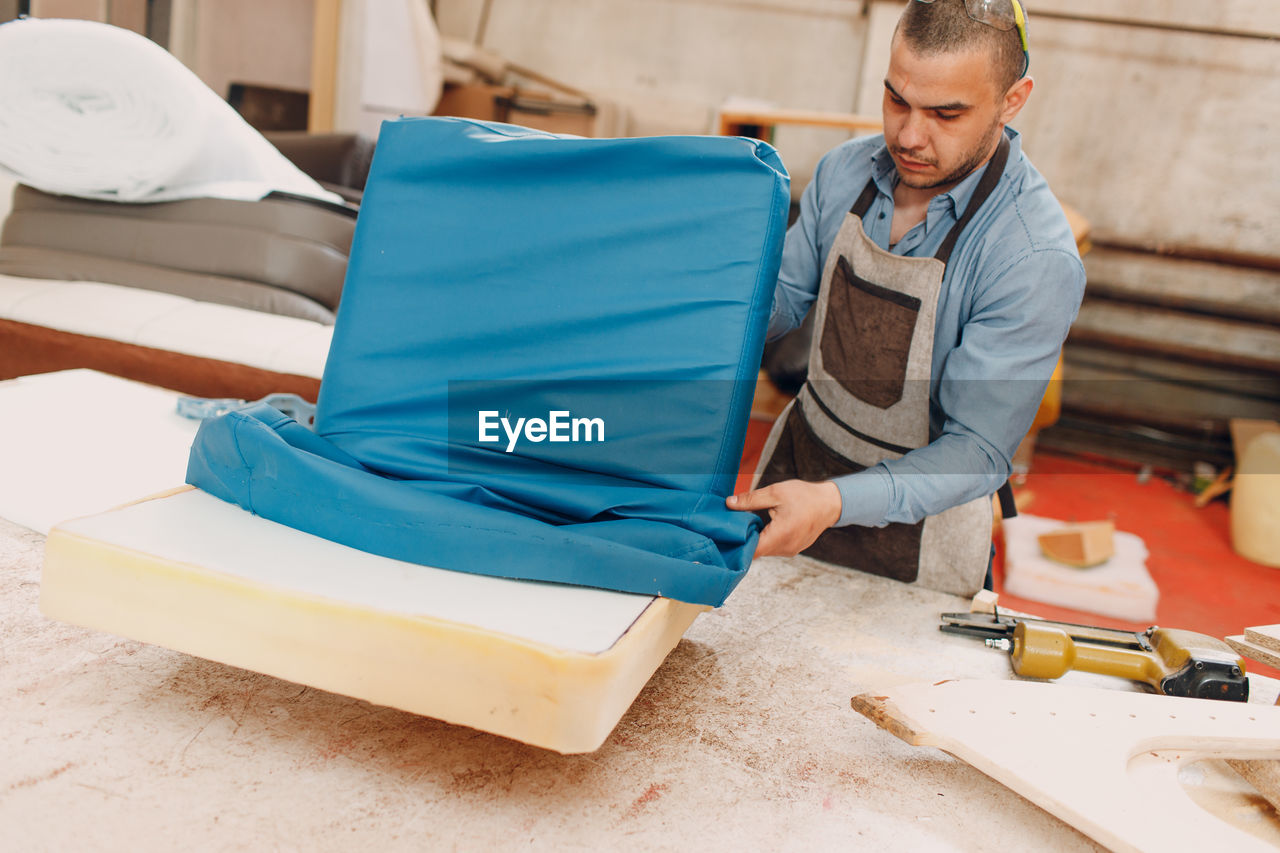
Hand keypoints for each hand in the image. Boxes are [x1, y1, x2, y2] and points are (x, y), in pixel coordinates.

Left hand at [726, 479, 842, 557]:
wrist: (830, 503)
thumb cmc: (804, 496)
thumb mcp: (775, 492)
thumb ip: (751, 500)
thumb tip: (729, 503)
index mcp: (782, 535)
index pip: (752, 550)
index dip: (737, 543)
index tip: (726, 533)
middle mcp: (786, 547)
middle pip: (757, 551)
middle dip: (745, 538)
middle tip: (733, 524)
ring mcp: (791, 550)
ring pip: (765, 550)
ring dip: (756, 538)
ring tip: (748, 523)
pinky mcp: (793, 549)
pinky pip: (774, 548)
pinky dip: (766, 539)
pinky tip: (762, 526)